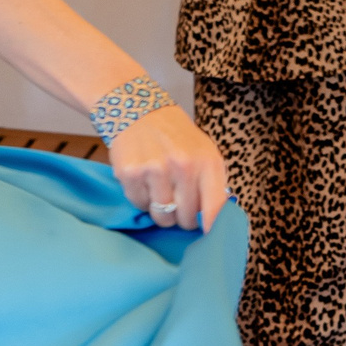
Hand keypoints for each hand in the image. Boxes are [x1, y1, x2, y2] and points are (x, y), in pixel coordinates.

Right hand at [107, 105, 229, 231]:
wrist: (138, 110)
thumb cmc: (176, 136)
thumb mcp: (205, 152)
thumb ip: (213, 184)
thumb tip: (216, 219)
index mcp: (207, 162)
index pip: (214, 208)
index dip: (211, 227)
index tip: (207, 236)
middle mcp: (182, 166)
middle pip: (185, 218)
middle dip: (182, 216)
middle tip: (177, 204)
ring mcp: (154, 170)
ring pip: (161, 216)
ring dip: (160, 210)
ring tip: (159, 190)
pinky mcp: (130, 173)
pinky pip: (139, 204)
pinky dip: (141, 198)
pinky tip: (144, 180)